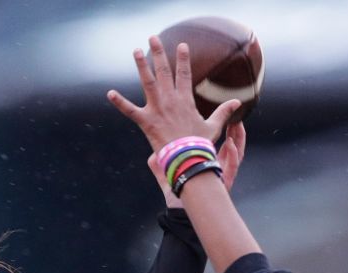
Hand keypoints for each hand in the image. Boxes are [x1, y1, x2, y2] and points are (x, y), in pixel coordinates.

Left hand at [108, 36, 241, 152]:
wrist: (187, 159)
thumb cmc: (199, 144)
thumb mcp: (214, 126)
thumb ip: (224, 112)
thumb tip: (237, 102)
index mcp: (185, 100)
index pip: (184, 74)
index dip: (183, 59)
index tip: (181, 45)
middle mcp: (170, 100)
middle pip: (164, 71)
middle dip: (158, 53)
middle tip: (153, 38)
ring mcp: (157, 109)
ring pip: (147, 82)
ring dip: (141, 65)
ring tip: (136, 51)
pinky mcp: (146, 121)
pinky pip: (130, 110)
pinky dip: (119, 102)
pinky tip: (110, 93)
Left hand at [147, 122, 246, 207]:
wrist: (182, 215)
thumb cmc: (177, 198)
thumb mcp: (166, 178)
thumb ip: (159, 165)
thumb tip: (152, 154)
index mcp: (204, 165)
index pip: (215, 145)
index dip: (220, 132)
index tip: (219, 119)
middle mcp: (215, 169)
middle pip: (230, 147)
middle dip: (234, 132)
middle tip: (235, 118)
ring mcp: (221, 176)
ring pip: (236, 154)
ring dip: (238, 139)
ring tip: (238, 126)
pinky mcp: (225, 183)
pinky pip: (233, 168)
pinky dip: (233, 156)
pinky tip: (232, 145)